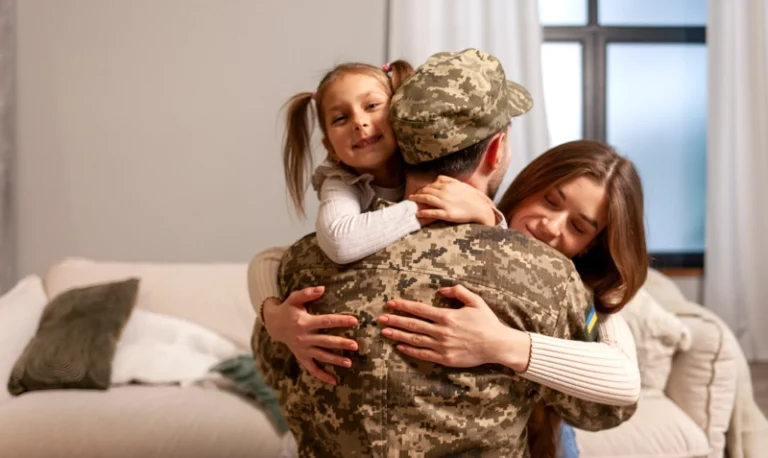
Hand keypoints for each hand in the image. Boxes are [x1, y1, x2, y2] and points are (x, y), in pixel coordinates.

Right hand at [262, 286, 358, 384]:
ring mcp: (303, 349)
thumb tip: (322, 288)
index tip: (354, 321)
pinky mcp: (301, 356)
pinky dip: (322, 375)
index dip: (341, 321)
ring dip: (335, 360)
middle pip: (326, 341)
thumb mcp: (294, 298)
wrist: (274, 324)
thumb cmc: (288, 309)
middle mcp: (304, 337)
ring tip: (349, 363)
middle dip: (341, 344)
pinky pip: (312, 368)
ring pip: (321, 356)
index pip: (326, 322)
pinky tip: (334, 381)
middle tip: (356, 345)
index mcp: (304, 322)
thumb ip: (307, 293)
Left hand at [377, 285, 530, 370]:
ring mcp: (442, 346)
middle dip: (395, 320)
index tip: (390, 303)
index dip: (403, 306)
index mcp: (447, 316)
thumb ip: (458, 291)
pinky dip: (409, 351)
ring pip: (414, 340)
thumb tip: (441, 289)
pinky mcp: (444, 358)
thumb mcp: (475, 301)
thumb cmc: (487, 322)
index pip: (419, 309)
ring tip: (385, 332)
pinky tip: (399, 347)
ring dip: (398, 335)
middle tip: (380, 318)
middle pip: (412, 324)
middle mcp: (441, 331)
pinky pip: (423, 354)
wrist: (497, 345)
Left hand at [409, 175, 497, 225]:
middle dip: (418, 193)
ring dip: (417, 200)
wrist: (481, 209)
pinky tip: (418, 213)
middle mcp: (445, 192)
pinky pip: (432, 212)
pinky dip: (423, 212)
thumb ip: (448, 180)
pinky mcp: (447, 214)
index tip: (418, 191)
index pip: (431, 185)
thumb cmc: (472, 197)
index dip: (423, 188)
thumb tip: (436, 178)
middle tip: (412, 196)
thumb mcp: (460, 184)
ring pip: (427, 200)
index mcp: (448, 185)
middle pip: (427, 191)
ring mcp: (446, 203)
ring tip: (411, 201)